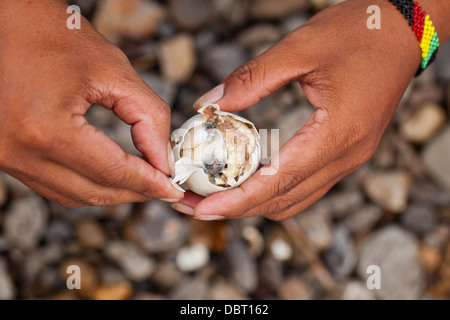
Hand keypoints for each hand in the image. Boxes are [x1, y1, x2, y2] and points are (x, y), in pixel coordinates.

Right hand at [0, 1, 182, 206]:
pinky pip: (54, 186)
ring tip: (143, 182)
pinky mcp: (6, 155)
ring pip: (74, 196)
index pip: (111, 171)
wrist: (6, 23)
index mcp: (46, 128)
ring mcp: (7, 157)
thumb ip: (149, 117)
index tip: (173, 188)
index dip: (149, 183)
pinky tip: (111, 175)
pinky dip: (88, 185)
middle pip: (94, 192)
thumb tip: (163, 160)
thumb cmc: (54, 35)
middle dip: (136, 192)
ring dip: (113, 192)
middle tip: (165, 187)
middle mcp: (18, 152)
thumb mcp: (113, 70)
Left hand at [174, 0, 449, 219]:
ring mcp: (350, 158)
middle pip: (285, 199)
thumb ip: (251, 79)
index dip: (238, 199)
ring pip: (296, 199)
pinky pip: (307, 186)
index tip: (204, 208)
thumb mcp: (299, 48)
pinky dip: (275, 190)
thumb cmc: (358, 33)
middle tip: (198, 204)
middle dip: (239, 207)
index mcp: (338, 132)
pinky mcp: (347, 153)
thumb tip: (209, 104)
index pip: (280, 180)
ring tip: (218, 195)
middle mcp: (347, 155)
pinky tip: (251, 179)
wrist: (402, 32)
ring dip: (256, 202)